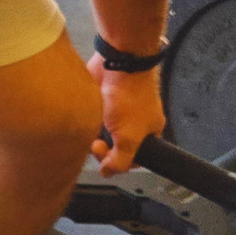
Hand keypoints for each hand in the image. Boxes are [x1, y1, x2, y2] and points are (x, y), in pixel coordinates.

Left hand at [87, 55, 163, 173]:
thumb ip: (120, 160)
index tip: (106, 157)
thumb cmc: (128, 97)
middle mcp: (135, 122)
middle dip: (103, 148)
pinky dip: (89, 120)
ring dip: (94, 134)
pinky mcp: (103, 100)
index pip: (134, 158)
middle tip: (95, 142)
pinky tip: (85, 118)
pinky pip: (94, 118)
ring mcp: (118, 111)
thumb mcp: (128, 138)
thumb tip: (108, 172)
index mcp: (149, 132)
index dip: (119, 162)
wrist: (117, 62)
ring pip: (102, 133)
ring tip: (90, 127)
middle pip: (115, 147)